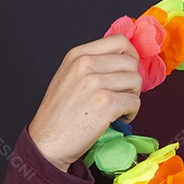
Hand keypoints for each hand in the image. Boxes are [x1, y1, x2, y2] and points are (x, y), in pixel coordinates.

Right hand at [27, 34, 141, 171]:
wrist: (47, 142)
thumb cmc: (59, 113)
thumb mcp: (69, 76)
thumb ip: (93, 63)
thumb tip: (127, 59)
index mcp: (78, 55)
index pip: (120, 41)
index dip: (131, 56)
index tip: (129, 70)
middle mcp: (85, 64)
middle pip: (131, 62)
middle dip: (132, 81)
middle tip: (121, 95)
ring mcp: (95, 83)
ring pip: (136, 81)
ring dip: (132, 97)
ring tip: (118, 108)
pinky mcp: (105, 103)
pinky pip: (135, 102)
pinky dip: (131, 113)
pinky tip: (118, 119)